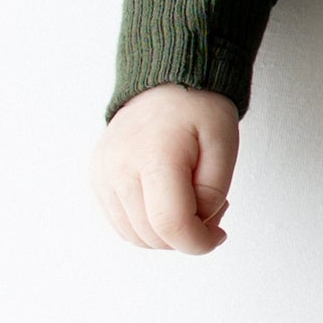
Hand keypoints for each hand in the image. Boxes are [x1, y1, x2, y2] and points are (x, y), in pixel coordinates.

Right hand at [90, 83, 238, 254]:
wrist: (167, 79)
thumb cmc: (199, 108)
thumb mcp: (225, 144)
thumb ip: (212, 193)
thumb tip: (195, 229)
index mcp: (154, 154)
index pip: (170, 223)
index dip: (198, 242)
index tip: (218, 236)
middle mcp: (119, 167)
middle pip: (152, 236)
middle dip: (187, 234)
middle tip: (212, 206)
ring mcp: (102, 174)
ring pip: (135, 237)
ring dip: (166, 233)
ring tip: (190, 199)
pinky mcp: (97, 178)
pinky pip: (122, 224)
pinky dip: (148, 224)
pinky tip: (168, 200)